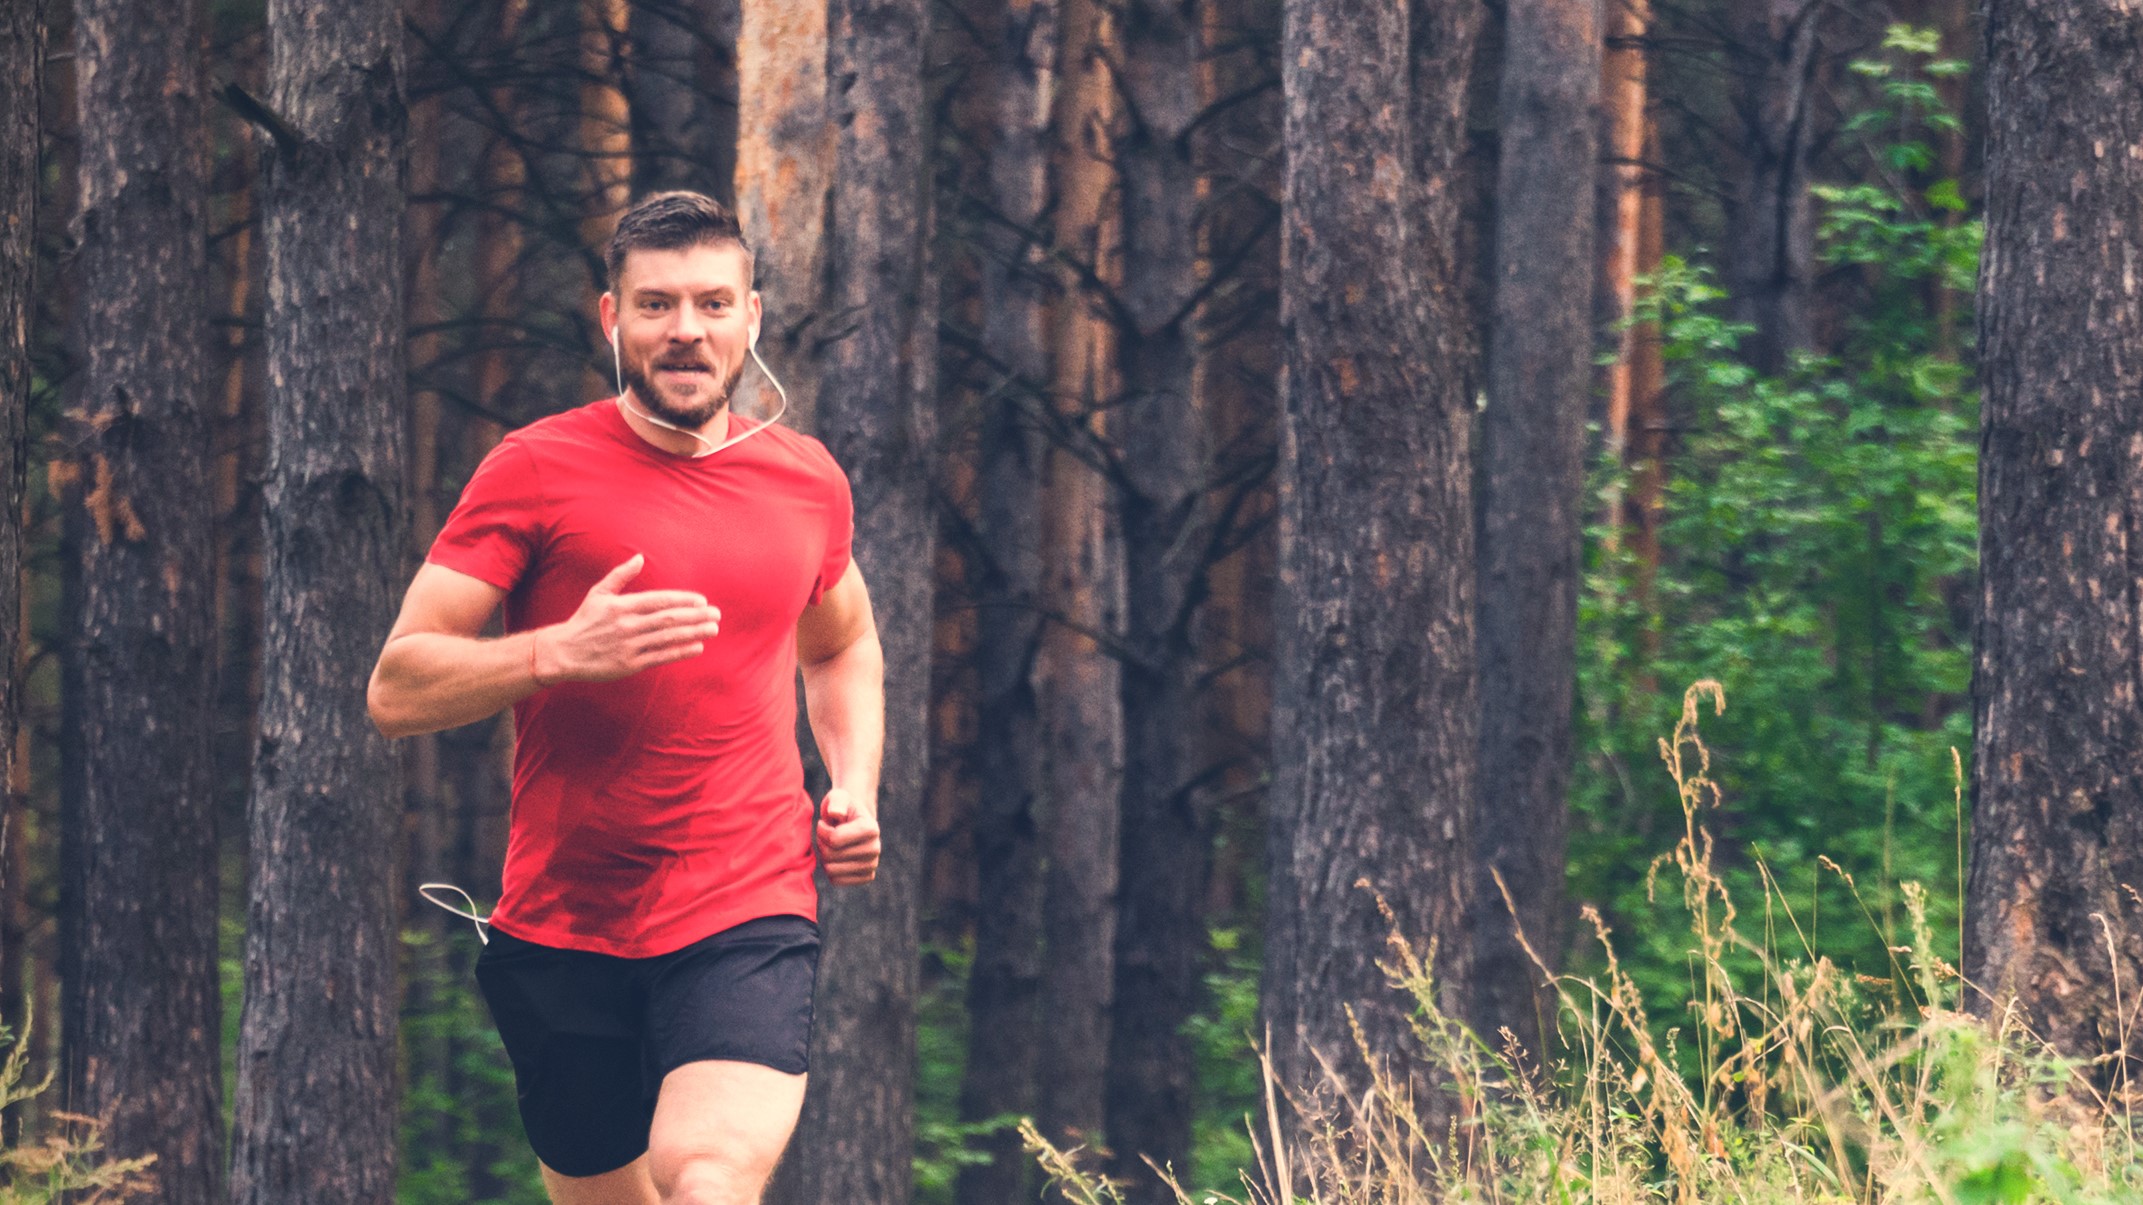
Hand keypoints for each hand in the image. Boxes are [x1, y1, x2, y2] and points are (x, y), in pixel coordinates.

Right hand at [531, 554, 721, 684]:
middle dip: (696, 616)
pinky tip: (697, 647)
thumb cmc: (584, 621)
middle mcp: (628, 625)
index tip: (702, 601)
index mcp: (622, 606)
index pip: (659, 601)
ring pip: (668, 637)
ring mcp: (630, 645)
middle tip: (717, 614)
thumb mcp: (598, 593)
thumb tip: (639, 557)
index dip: (683, 600)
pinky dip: (680, 651)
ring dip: (694, 632)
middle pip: (669, 618)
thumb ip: (620, 575)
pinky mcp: (630, 664)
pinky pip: (661, 656)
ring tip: (713, 628)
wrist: (563, 653)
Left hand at [815, 788, 880, 885]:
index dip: (822, 831)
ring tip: (831, 845)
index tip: (825, 823)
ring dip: (824, 857)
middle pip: (831, 855)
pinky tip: (836, 858)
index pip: (834, 839)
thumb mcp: (838, 797)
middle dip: (822, 843)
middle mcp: (875, 849)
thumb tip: (836, 814)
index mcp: (871, 829)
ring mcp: (872, 865)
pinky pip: (836, 881)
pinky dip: (830, 870)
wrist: (852, 821)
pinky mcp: (866, 877)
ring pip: (831, 870)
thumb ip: (836, 802)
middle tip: (827, 834)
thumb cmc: (842, 807)